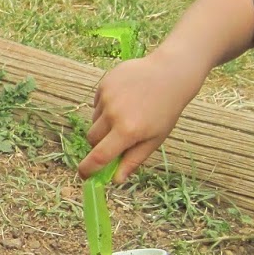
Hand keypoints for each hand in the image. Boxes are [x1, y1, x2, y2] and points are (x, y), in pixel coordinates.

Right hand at [77, 54, 205, 180]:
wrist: (170, 74)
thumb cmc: (166, 110)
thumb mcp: (155, 139)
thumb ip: (133, 160)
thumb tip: (116, 180)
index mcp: (128, 131)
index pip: (99, 156)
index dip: (88, 168)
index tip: (83, 175)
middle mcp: (114, 114)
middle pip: (92, 138)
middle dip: (100, 143)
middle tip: (117, 138)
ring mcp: (107, 97)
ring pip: (94, 120)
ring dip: (104, 123)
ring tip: (127, 112)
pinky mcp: (104, 84)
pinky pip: (96, 103)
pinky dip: (106, 106)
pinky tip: (124, 98)